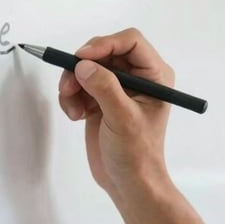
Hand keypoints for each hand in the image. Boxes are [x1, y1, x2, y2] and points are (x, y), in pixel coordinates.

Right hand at [57, 28, 173, 197]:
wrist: (128, 182)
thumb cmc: (137, 154)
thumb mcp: (123, 118)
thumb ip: (105, 88)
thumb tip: (83, 65)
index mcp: (155, 76)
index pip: (130, 41)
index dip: (105, 44)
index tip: (82, 58)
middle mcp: (138, 77)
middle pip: (104, 52)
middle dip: (83, 67)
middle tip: (69, 86)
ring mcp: (118, 88)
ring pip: (88, 67)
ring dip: (73, 84)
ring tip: (72, 107)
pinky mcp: (100, 100)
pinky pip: (79, 84)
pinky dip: (72, 96)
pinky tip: (75, 115)